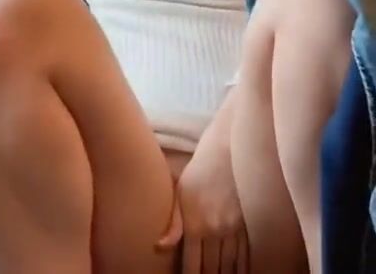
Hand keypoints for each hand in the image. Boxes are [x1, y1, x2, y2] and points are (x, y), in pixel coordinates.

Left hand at [157, 142, 247, 272]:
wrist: (228, 148)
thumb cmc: (200, 168)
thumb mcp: (180, 191)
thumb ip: (173, 222)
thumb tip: (161, 246)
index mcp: (195, 223)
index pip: (192, 264)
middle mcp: (215, 229)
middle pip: (212, 268)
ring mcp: (234, 227)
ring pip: (230, 265)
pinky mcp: (249, 222)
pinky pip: (246, 253)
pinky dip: (243, 267)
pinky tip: (239, 272)